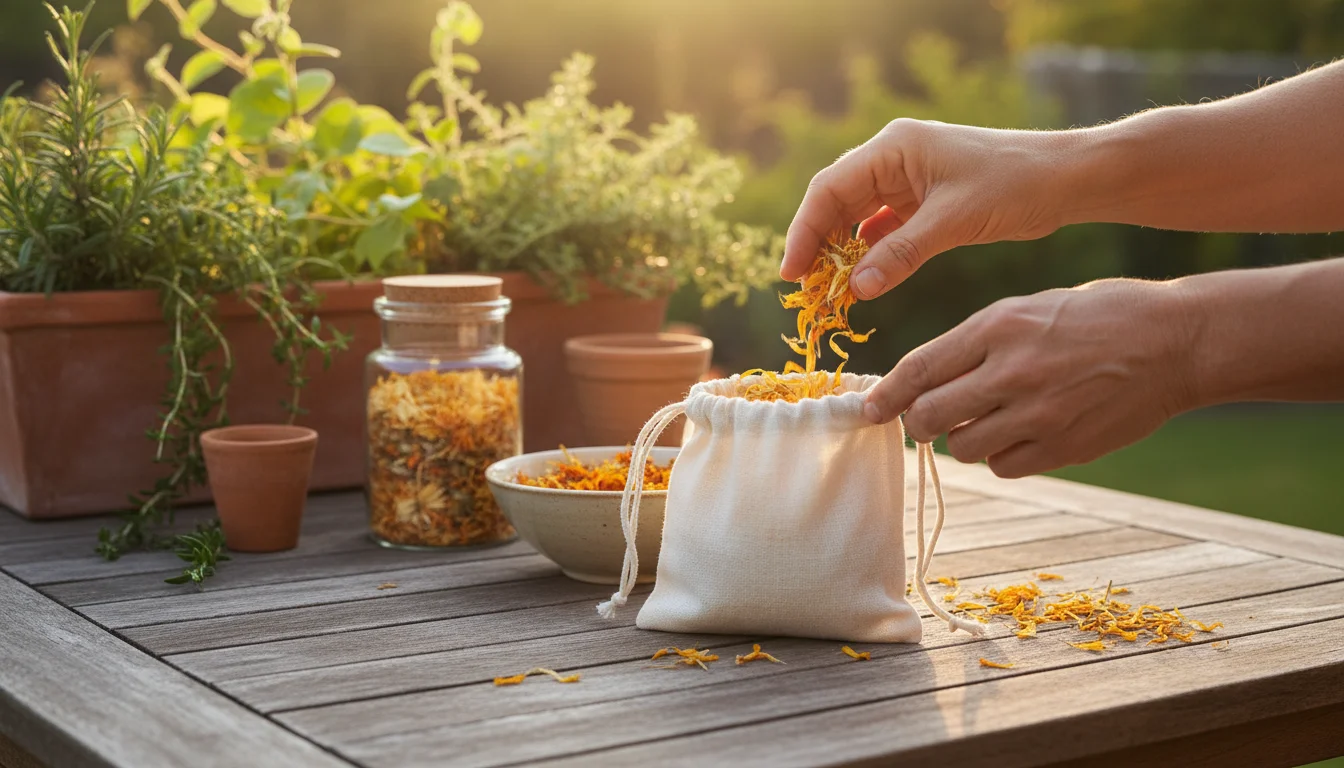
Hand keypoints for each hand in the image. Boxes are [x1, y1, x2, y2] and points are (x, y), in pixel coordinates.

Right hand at [780, 119, 1072, 297]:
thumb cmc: (1014, 185)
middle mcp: (893, 158)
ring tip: (829, 291)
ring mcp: (907, 179)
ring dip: (841, 253)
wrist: (1066, 179)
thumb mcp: (954, 221)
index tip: (792, 273)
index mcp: (893, 147)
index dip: (804, 231)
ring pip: (856, 218)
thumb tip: (856, 289)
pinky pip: (882, 228)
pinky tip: (863, 279)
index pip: (829, 189)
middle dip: (818, 245)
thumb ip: (901, 254)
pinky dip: (869, 254)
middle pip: (836, 202)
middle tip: (806, 291)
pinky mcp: (923, 200)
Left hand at [863, 279, 1198, 477]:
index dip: (885, 395)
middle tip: (925, 418)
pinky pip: (1004, 467)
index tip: (867, 409)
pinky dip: (1001, 456)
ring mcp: (1040, 413)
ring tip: (988, 418)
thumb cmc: (1096, 316)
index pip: (919, 369)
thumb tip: (923, 381)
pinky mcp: (1065, 446)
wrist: (1176, 341)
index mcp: (999, 326)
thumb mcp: (1028, 309)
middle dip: (917, 421)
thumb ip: (975, 342)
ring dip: (964, 438)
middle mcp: (1012, 371)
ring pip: (963, 447)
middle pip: (930, 416)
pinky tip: (1020, 434)